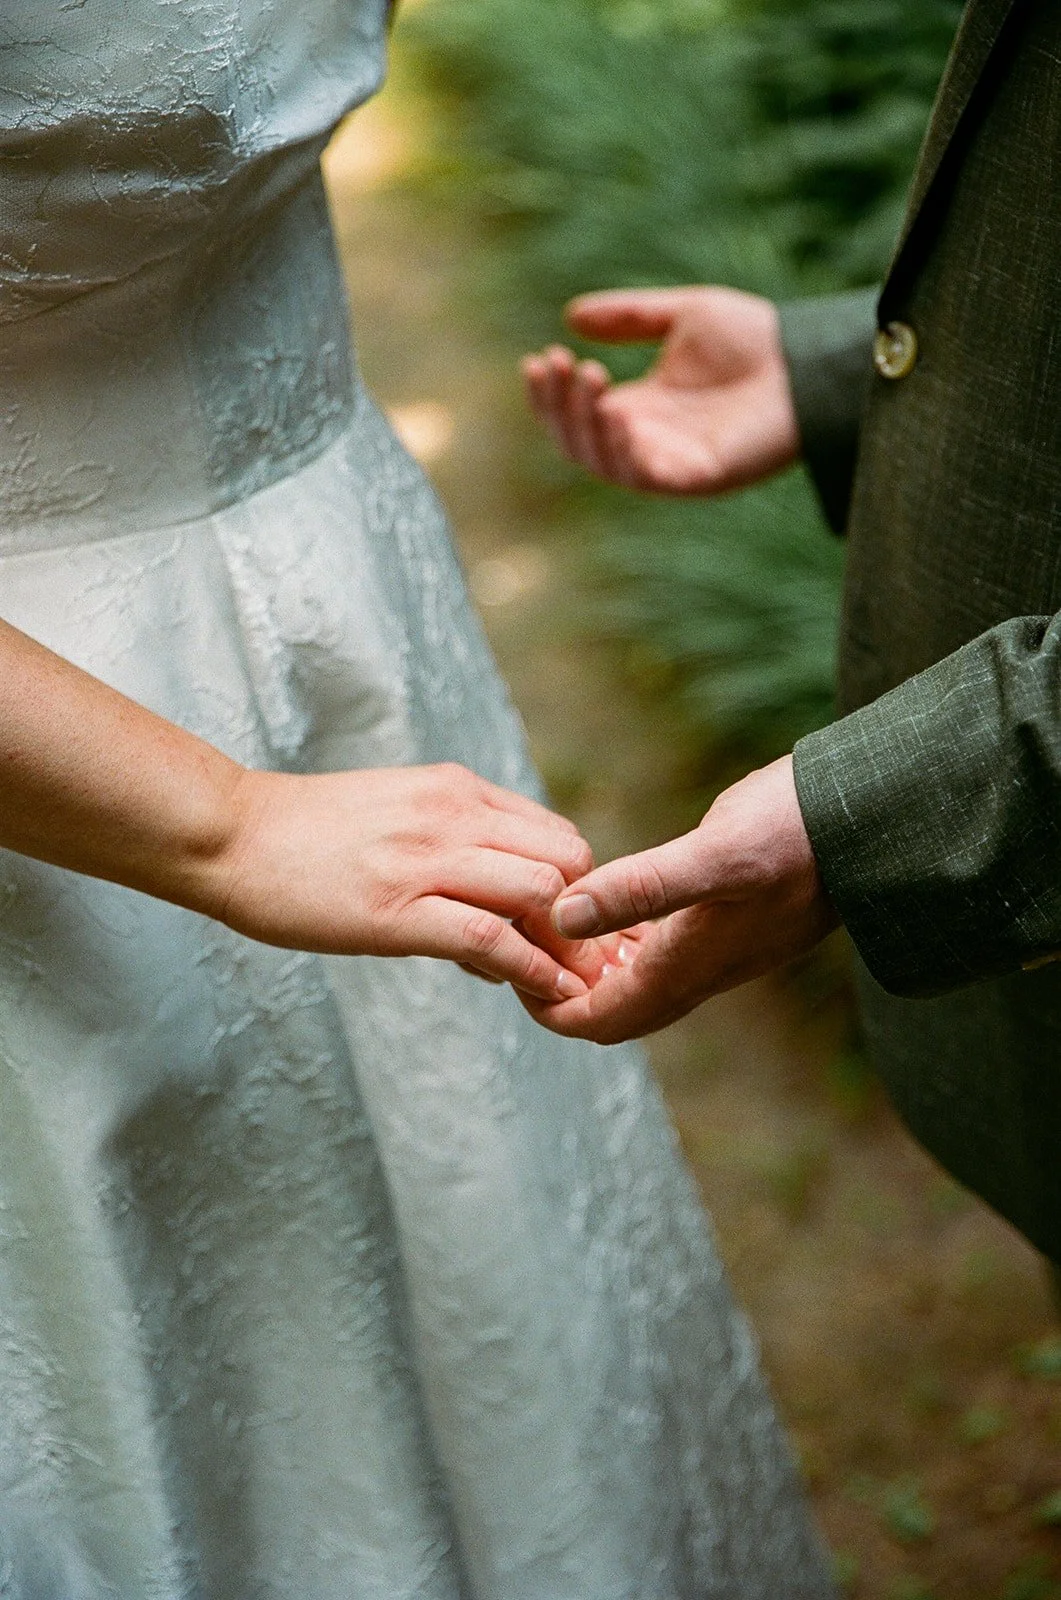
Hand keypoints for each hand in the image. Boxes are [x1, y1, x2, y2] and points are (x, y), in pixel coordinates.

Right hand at [203, 763, 598, 1002]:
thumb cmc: (306, 836)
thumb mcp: (397, 814)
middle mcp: (453, 815)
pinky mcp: (397, 911)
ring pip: (541, 893)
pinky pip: (491, 939)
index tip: (571, 932)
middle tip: (577, 962)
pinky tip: (545, 992)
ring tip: (562, 981)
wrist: (229, 834)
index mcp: (456, 790)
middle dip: (585, 916)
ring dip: (565, 946)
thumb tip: (502, 915)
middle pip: (567, 859)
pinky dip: (533, 970)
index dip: (579, 887)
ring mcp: (426, 861)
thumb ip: (455, 847)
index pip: (556, 833)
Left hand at [519, 756, 838, 1040]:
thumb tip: (565, 916)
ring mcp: (719, 949)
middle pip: (614, 1011)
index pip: (599, 1020)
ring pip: (638, 983)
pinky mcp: (732, 921)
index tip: (506, 970)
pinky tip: (607, 904)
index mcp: (687, 966)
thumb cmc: (796, 833)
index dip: (546, 1007)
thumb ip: (641, 888)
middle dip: (561, 992)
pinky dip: (624, 941)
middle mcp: (701, 971)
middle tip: (517, 947)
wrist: (873, 818)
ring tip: (548, 926)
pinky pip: (663, 953)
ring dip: (591, 967)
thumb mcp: (714, 855)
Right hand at [522, 286, 799, 494]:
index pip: (576, 414)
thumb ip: (631, 317)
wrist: (808, 358)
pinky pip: (643, 475)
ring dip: (584, 422)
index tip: (539, 357)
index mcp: (641, 408)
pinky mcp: (697, 477)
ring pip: (602, 462)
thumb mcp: (684, 315)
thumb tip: (571, 317)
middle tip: (558, 362)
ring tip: (588, 376)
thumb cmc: (756, 339)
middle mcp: (648, 441)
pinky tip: (614, 410)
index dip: (550, 394)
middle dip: (558, 405)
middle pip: (578, 441)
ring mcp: (671, 462)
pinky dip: (620, 448)